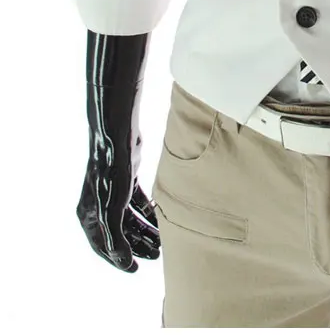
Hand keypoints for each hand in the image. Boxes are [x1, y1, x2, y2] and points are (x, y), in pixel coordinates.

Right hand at [77, 129, 160, 271]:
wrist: (117, 139)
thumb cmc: (110, 174)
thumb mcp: (113, 209)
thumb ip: (116, 236)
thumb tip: (122, 260)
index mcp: (89, 215)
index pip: (102, 246)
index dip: (118, 260)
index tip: (135, 269)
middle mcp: (98, 206)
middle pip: (119, 233)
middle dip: (137, 246)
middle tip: (156, 256)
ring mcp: (113, 193)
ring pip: (130, 219)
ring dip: (145, 230)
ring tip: (161, 242)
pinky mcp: (126, 180)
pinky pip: (138, 204)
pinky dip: (148, 213)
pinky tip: (161, 219)